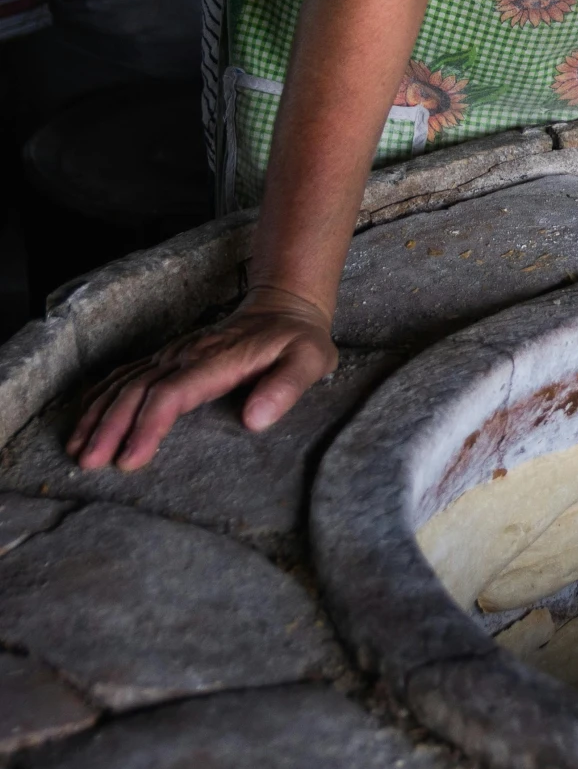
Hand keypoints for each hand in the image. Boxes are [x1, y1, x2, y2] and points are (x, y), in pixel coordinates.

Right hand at [67, 287, 337, 472]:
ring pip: (125, 382)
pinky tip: (85, 419)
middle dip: (110, 426)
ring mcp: (173, 353)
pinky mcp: (168, 356)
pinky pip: (126, 374)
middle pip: (138, 390)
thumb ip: (286, 389)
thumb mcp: (310, 361)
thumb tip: (254, 421)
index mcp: (217, 360)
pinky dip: (101, 396)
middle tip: (89, 462)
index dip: (148, 425)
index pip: (172, 393)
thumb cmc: (298, 341)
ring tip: (77, 448)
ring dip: (98, 414)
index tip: (129, 459)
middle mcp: (186, 355)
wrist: (284, 305)